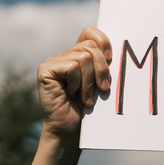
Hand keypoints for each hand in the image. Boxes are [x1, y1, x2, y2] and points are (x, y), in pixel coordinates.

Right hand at [36, 27, 111, 142]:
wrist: (70, 132)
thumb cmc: (89, 110)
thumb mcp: (101, 82)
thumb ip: (104, 64)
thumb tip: (118, 50)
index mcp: (78, 55)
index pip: (90, 32)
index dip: (103, 41)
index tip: (111, 58)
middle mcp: (64, 55)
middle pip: (90, 45)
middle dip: (102, 68)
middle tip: (103, 89)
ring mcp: (53, 62)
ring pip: (83, 57)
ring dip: (90, 81)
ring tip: (86, 98)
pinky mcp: (45, 70)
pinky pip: (72, 67)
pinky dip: (77, 83)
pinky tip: (72, 95)